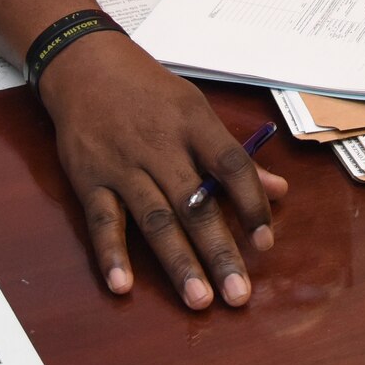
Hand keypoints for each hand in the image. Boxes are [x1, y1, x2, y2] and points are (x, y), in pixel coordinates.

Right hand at [38, 34, 286, 308]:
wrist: (84, 64)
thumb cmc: (148, 90)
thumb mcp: (196, 109)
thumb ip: (234, 156)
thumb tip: (279, 191)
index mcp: (194, 125)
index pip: (231, 166)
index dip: (251, 204)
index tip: (266, 242)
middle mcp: (161, 146)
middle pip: (195, 204)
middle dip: (218, 251)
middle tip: (239, 294)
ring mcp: (124, 165)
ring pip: (155, 219)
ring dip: (177, 262)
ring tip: (199, 299)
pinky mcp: (90, 179)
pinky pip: (103, 220)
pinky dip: (111, 253)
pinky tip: (123, 286)